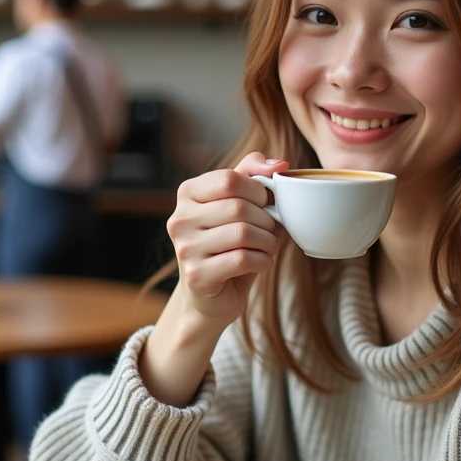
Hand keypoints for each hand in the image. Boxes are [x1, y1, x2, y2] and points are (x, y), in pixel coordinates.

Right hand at [167, 152, 287, 326]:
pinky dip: (263, 261)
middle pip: (238, 207)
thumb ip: (252, 176)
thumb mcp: (238, 204)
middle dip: (266, 220)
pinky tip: (261, 263)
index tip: (265, 204)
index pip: (229, 179)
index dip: (257, 190)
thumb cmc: (228, 245)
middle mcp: (180, 219)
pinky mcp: (197, 275)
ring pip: (243, 233)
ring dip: (267, 241)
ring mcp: (185, 248)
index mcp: (188, 194)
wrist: (210, 297)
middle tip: (270, 230)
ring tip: (267, 247)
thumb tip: (281, 163)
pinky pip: (243, 259)